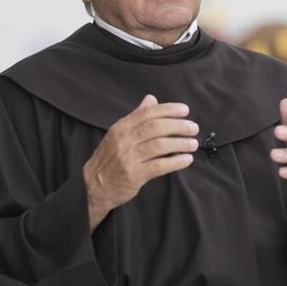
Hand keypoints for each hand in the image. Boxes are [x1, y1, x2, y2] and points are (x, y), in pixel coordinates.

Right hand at [83, 94, 198, 230]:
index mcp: (121, 127)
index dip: (169, 110)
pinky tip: (187, 159)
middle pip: (156, 128)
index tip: (185, 110)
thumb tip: (151, 99)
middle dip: (178, 126)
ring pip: (160, 146)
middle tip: (193, 128)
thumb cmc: (110, 158)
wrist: (93, 186)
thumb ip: (136, 116)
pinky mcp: (134, 175)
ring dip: (180, 143)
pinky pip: (159, 166)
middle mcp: (124, 140)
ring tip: (193, 144)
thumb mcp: (118, 133)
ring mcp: (128, 158)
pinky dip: (176, 162)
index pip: (148, 113)